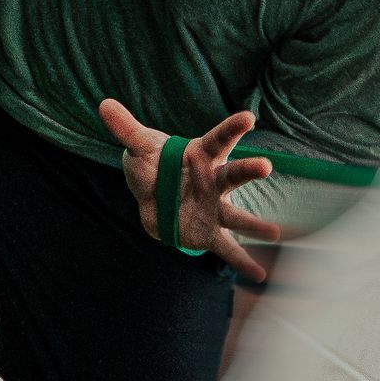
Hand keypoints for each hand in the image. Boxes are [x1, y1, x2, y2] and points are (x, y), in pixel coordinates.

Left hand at [98, 99, 278, 284]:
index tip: (248, 117)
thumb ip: (126, 129)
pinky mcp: (209, 231)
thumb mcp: (139, 147)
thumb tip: (104, 104)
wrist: (154, 196)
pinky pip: (227, 248)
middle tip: (266, 166)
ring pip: (235, 215)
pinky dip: (242, 261)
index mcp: (201, 155)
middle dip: (249, 171)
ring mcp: (215, 207)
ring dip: (254, 225)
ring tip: (276, 233)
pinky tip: (259, 276)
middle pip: (233, 174)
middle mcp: (214, 181)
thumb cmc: (154, 165)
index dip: (232, 128)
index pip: (218, 139)